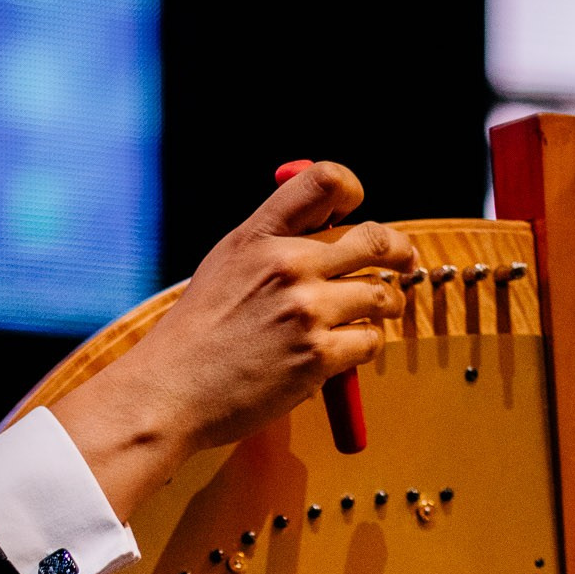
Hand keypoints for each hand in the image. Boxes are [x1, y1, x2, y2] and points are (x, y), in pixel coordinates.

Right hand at [52, 164, 414, 522]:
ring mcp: (306, 310)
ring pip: (379, 295)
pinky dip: (364, 346)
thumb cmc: (194, 337)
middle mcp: (287, 265)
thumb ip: (270, 239)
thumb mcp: (224, 264)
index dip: (352, 190)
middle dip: (400, 252)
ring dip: (381, 308)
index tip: (359, 211)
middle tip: (405, 262)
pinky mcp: (317, 355)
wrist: (169, 393)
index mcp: (260, 236)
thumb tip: (322, 223)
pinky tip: (342, 352)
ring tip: (369, 317)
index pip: (324, 180)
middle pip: (376, 240)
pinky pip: (370, 341)